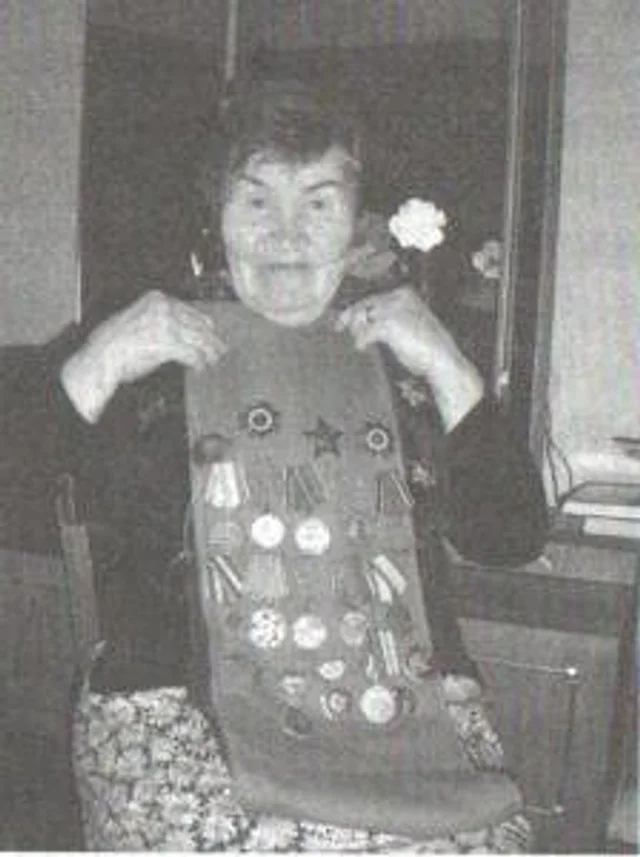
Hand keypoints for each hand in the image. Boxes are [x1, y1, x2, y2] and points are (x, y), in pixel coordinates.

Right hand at [61, 291, 226, 422]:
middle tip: (220, 348)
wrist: (103, 355)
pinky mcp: (170, 345)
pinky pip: (193, 354)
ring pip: (200, 339)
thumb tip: (178, 332)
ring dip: (210, 351)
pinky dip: (199, 362)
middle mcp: (165, 309)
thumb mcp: (137, 319)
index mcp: (157, 299)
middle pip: (198, 324)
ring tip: (214, 359)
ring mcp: (168, 326)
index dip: (203, 323)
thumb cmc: (114, 342)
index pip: (189, 310)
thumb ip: (158, 320)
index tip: (210, 331)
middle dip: (211, 339)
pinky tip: (200, 367)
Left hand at [336, 287, 483, 430]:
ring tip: (362, 341)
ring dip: (357, 330)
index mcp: (405, 293)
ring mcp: (393, 309)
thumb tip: (361, 321)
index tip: (344, 318)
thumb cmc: (426, 348)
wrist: (442, 359)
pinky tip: (362, 347)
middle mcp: (398, 296)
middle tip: (339, 326)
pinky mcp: (388, 324)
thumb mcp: (406, 325)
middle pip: (364, 303)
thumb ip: (386, 319)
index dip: (356, 308)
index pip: (373, 297)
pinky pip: (364, 332)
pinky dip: (361, 341)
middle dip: (350, 316)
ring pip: (362, 316)